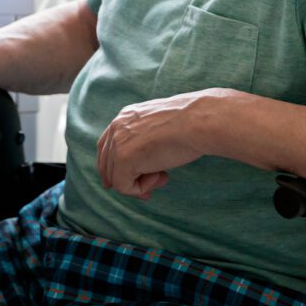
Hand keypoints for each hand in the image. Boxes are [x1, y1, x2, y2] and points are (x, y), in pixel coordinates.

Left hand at [96, 89, 225, 199]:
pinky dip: (141, 189)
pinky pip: (123, 187)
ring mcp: (117, 143)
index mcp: (125, 116)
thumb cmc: (190, 124)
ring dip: (140, 183)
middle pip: (107, 165)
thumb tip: (139, 164)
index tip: (136, 180)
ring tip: (163, 176)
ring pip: (115, 179)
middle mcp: (117, 127)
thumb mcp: (160, 127)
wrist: (198, 122)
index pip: (107, 146)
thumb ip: (145, 140)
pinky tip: (161, 175)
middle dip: (130, 179)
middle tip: (154, 185)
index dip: (117, 168)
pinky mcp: (123, 160)